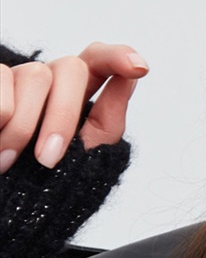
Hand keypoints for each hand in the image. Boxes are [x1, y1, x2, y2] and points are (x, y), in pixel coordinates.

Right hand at [0, 42, 148, 173]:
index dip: (118, 56)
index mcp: (74, 92)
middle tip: (47, 159)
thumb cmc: (47, 179)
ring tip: (7, 161)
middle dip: (63, 115)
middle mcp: (47, 77)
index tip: (140, 68)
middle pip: (71, 67)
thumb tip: (129, 81)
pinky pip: (1, 80)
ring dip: (24, 128)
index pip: (98, 60)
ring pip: (36, 76)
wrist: (12, 200)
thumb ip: (108, 118)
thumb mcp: (85, 154)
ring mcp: (16, 76)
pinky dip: (0, 122)